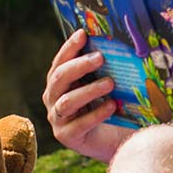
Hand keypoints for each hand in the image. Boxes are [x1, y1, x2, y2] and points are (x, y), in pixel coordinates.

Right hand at [42, 29, 133, 161]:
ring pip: (67, 101)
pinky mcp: (67, 136)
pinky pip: (78, 124)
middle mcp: (54, 98)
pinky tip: (112, 106)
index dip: (69, 47)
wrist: (117, 139)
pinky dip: (96, 114)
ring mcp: (58, 119)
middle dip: (79, 65)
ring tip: (110, 83)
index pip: (60, 61)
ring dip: (89, 90)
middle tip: (100, 57)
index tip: (83, 33)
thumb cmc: (112, 104)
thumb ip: (105, 67)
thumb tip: (118, 42)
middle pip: (59, 78)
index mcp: (60, 81)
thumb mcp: (107, 83)